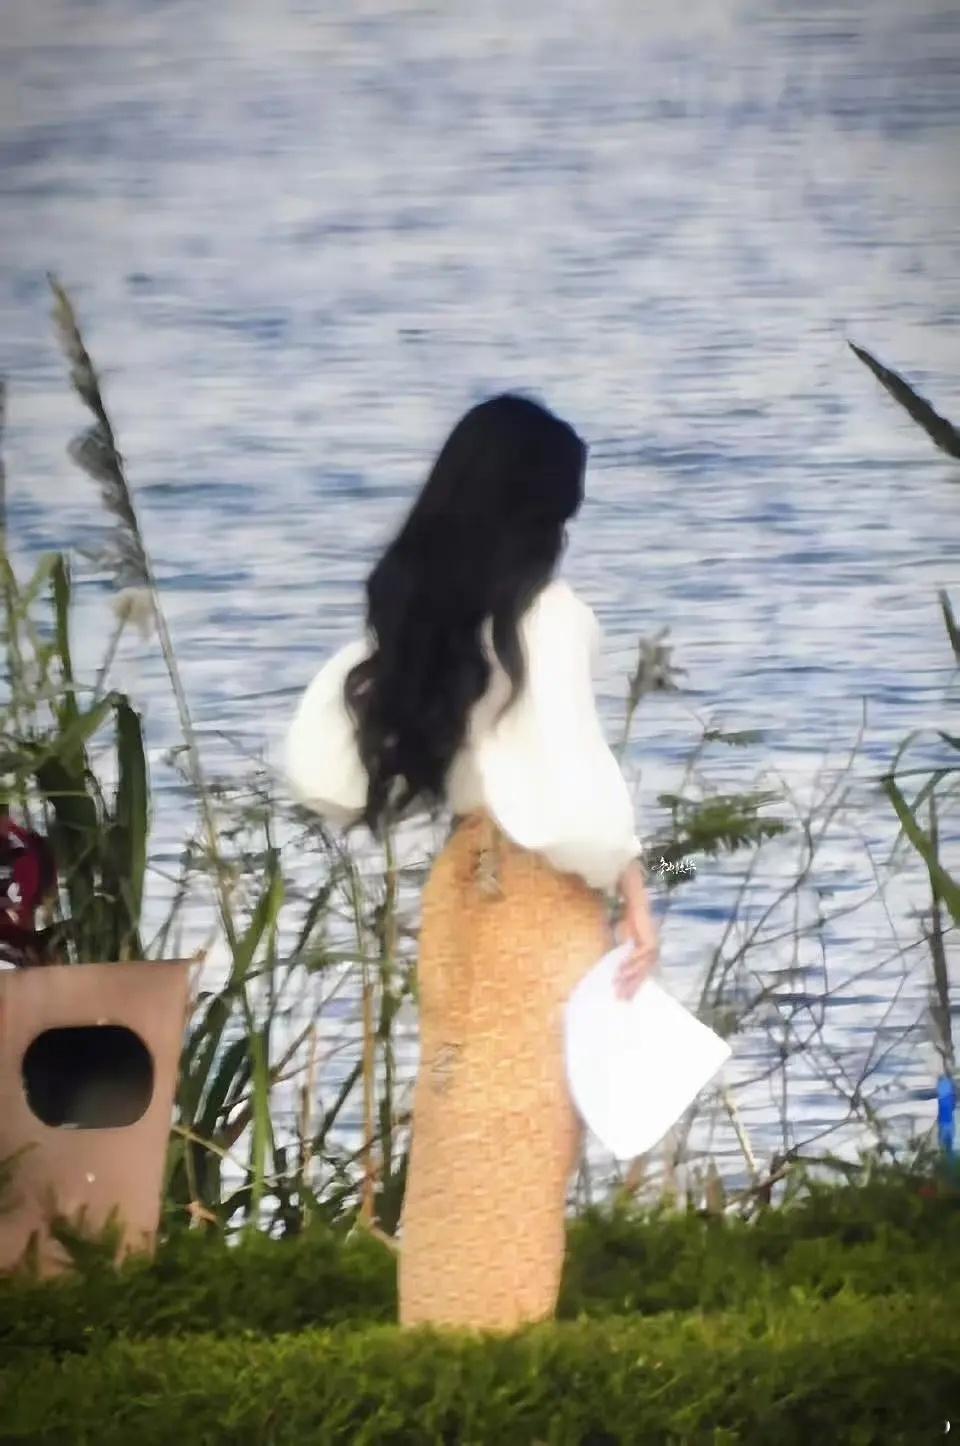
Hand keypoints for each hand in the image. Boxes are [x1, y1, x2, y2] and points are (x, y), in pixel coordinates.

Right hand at [614, 860, 658, 1000]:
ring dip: (633, 975)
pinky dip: (633, 961)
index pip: (642, 969)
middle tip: (621, 999)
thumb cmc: (626, 908)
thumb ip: (618, 945)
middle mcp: (650, 945)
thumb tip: (609, 959)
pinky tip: (622, 968)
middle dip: (634, 985)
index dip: (634, 983)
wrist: (632, 890)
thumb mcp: (620, 931)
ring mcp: (651, 939)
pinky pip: (643, 951)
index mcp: (644, 946)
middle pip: (645, 970)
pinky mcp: (648, 933)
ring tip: (619, 985)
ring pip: (646, 964)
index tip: (624, 996)